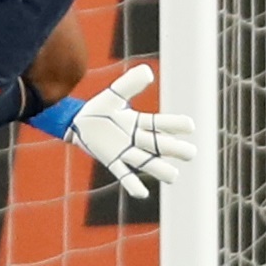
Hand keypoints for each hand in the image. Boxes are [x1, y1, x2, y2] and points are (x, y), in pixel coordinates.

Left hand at [62, 64, 196, 199]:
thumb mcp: (112, 95)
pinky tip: (142, 194)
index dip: (176, 125)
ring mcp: (126, 152)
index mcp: (141, 123)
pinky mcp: (112, 162)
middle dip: (176, 149)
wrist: (76, 123)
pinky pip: (125, 175)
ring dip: (160, 169)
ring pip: (149, 163)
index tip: (189, 126)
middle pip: (162, 146)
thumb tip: (148, 71)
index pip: (163, 124)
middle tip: (189, 153)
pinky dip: (132, 184)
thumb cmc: (98, 109)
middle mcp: (138, 140)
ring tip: (173, 175)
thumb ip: (128, 84)